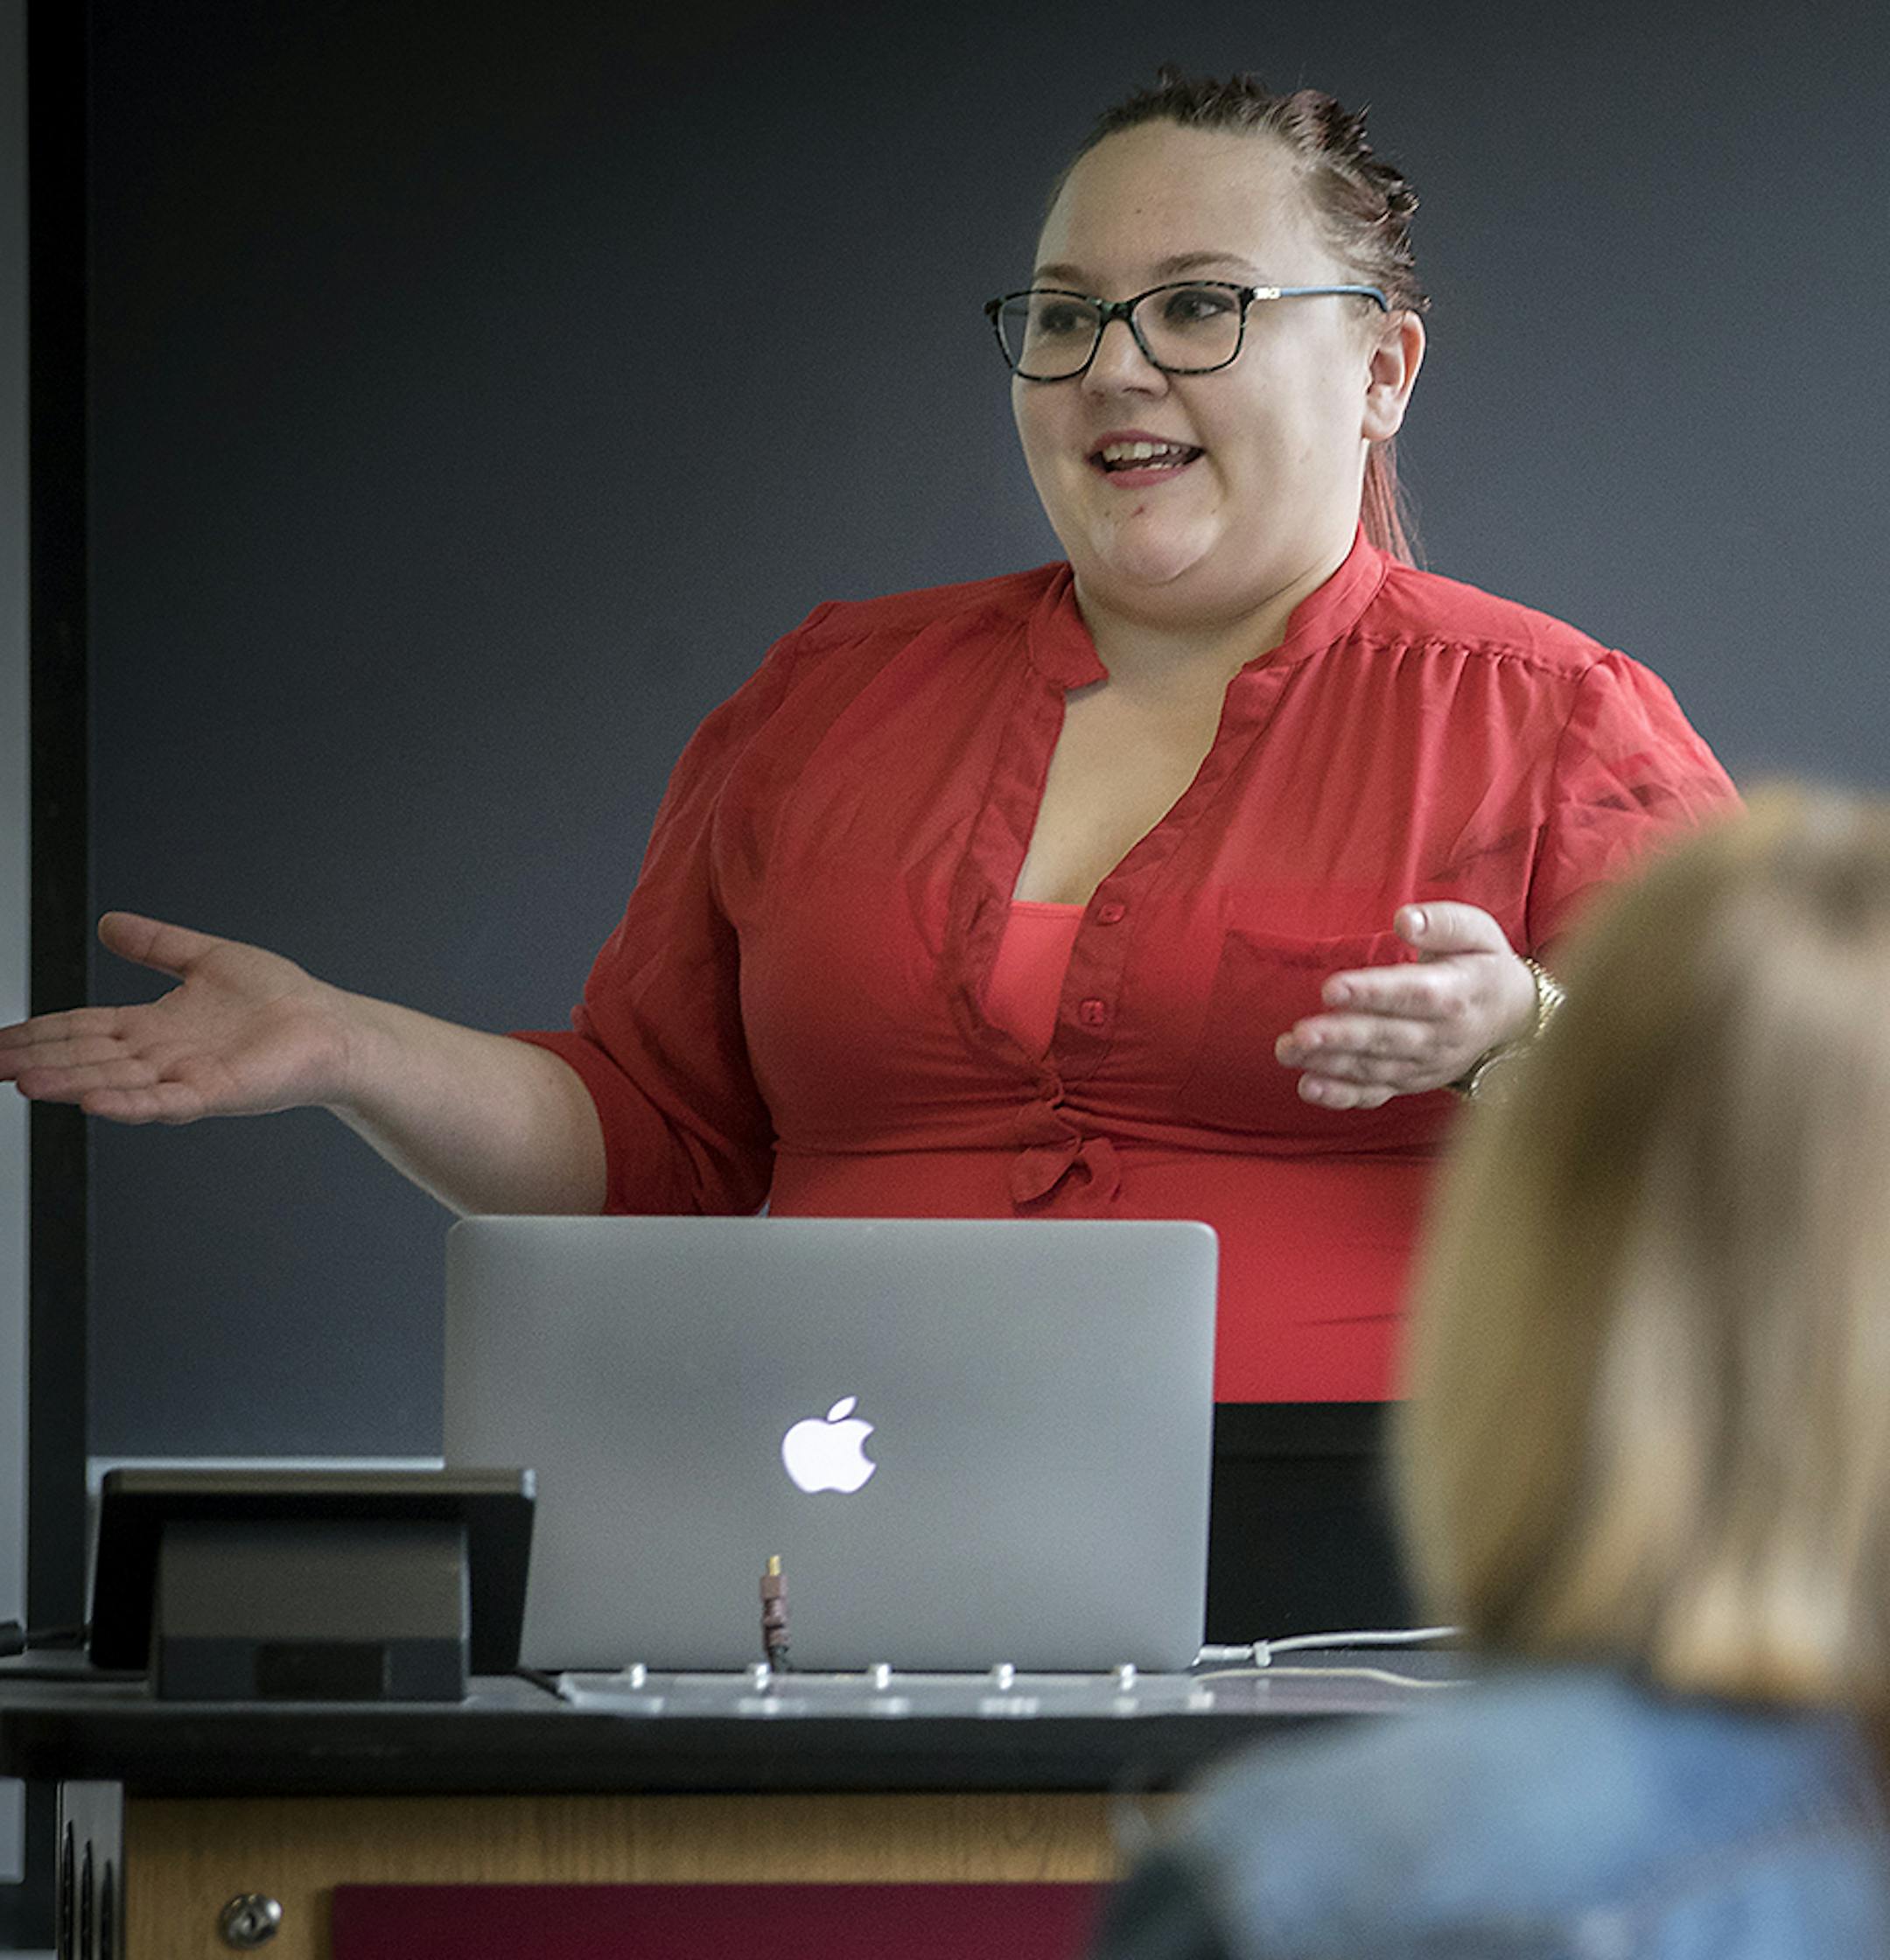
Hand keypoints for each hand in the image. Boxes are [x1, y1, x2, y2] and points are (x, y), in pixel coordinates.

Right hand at [0, 912, 354, 1122]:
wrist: (333, 1026)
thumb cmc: (280, 999)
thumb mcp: (206, 958)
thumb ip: (156, 945)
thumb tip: (111, 922)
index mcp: (153, 1026)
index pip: (81, 1027)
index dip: (38, 1031)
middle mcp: (161, 1056)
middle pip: (85, 1057)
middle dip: (35, 1060)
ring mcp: (186, 1076)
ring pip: (114, 1081)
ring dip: (69, 1082)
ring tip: (23, 1081)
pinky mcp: (217, 1091)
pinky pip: (166, 1101)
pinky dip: (130, 1103)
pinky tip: (93, 1101)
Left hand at [1273, 902, 1536, 1110]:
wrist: (1511, 1015)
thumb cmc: (1482, 963)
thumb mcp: (1477, 932)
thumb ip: (1442, 922)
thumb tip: (1405, 919)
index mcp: (1457, 992)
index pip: (1412, 994)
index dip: (1372, 994)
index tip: (1331, 989)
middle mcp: (1442, 1035)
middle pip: (1387, 1038)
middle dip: (1341, 1037)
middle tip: (1299, 1034)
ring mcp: (1426, 1064)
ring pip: (1375, 1068)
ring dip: (1329, 1064)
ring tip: (1288, 1052)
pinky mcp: (1411, 1081)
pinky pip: (1376, 1093)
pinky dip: (1342, 1095)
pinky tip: (1308, 1087)